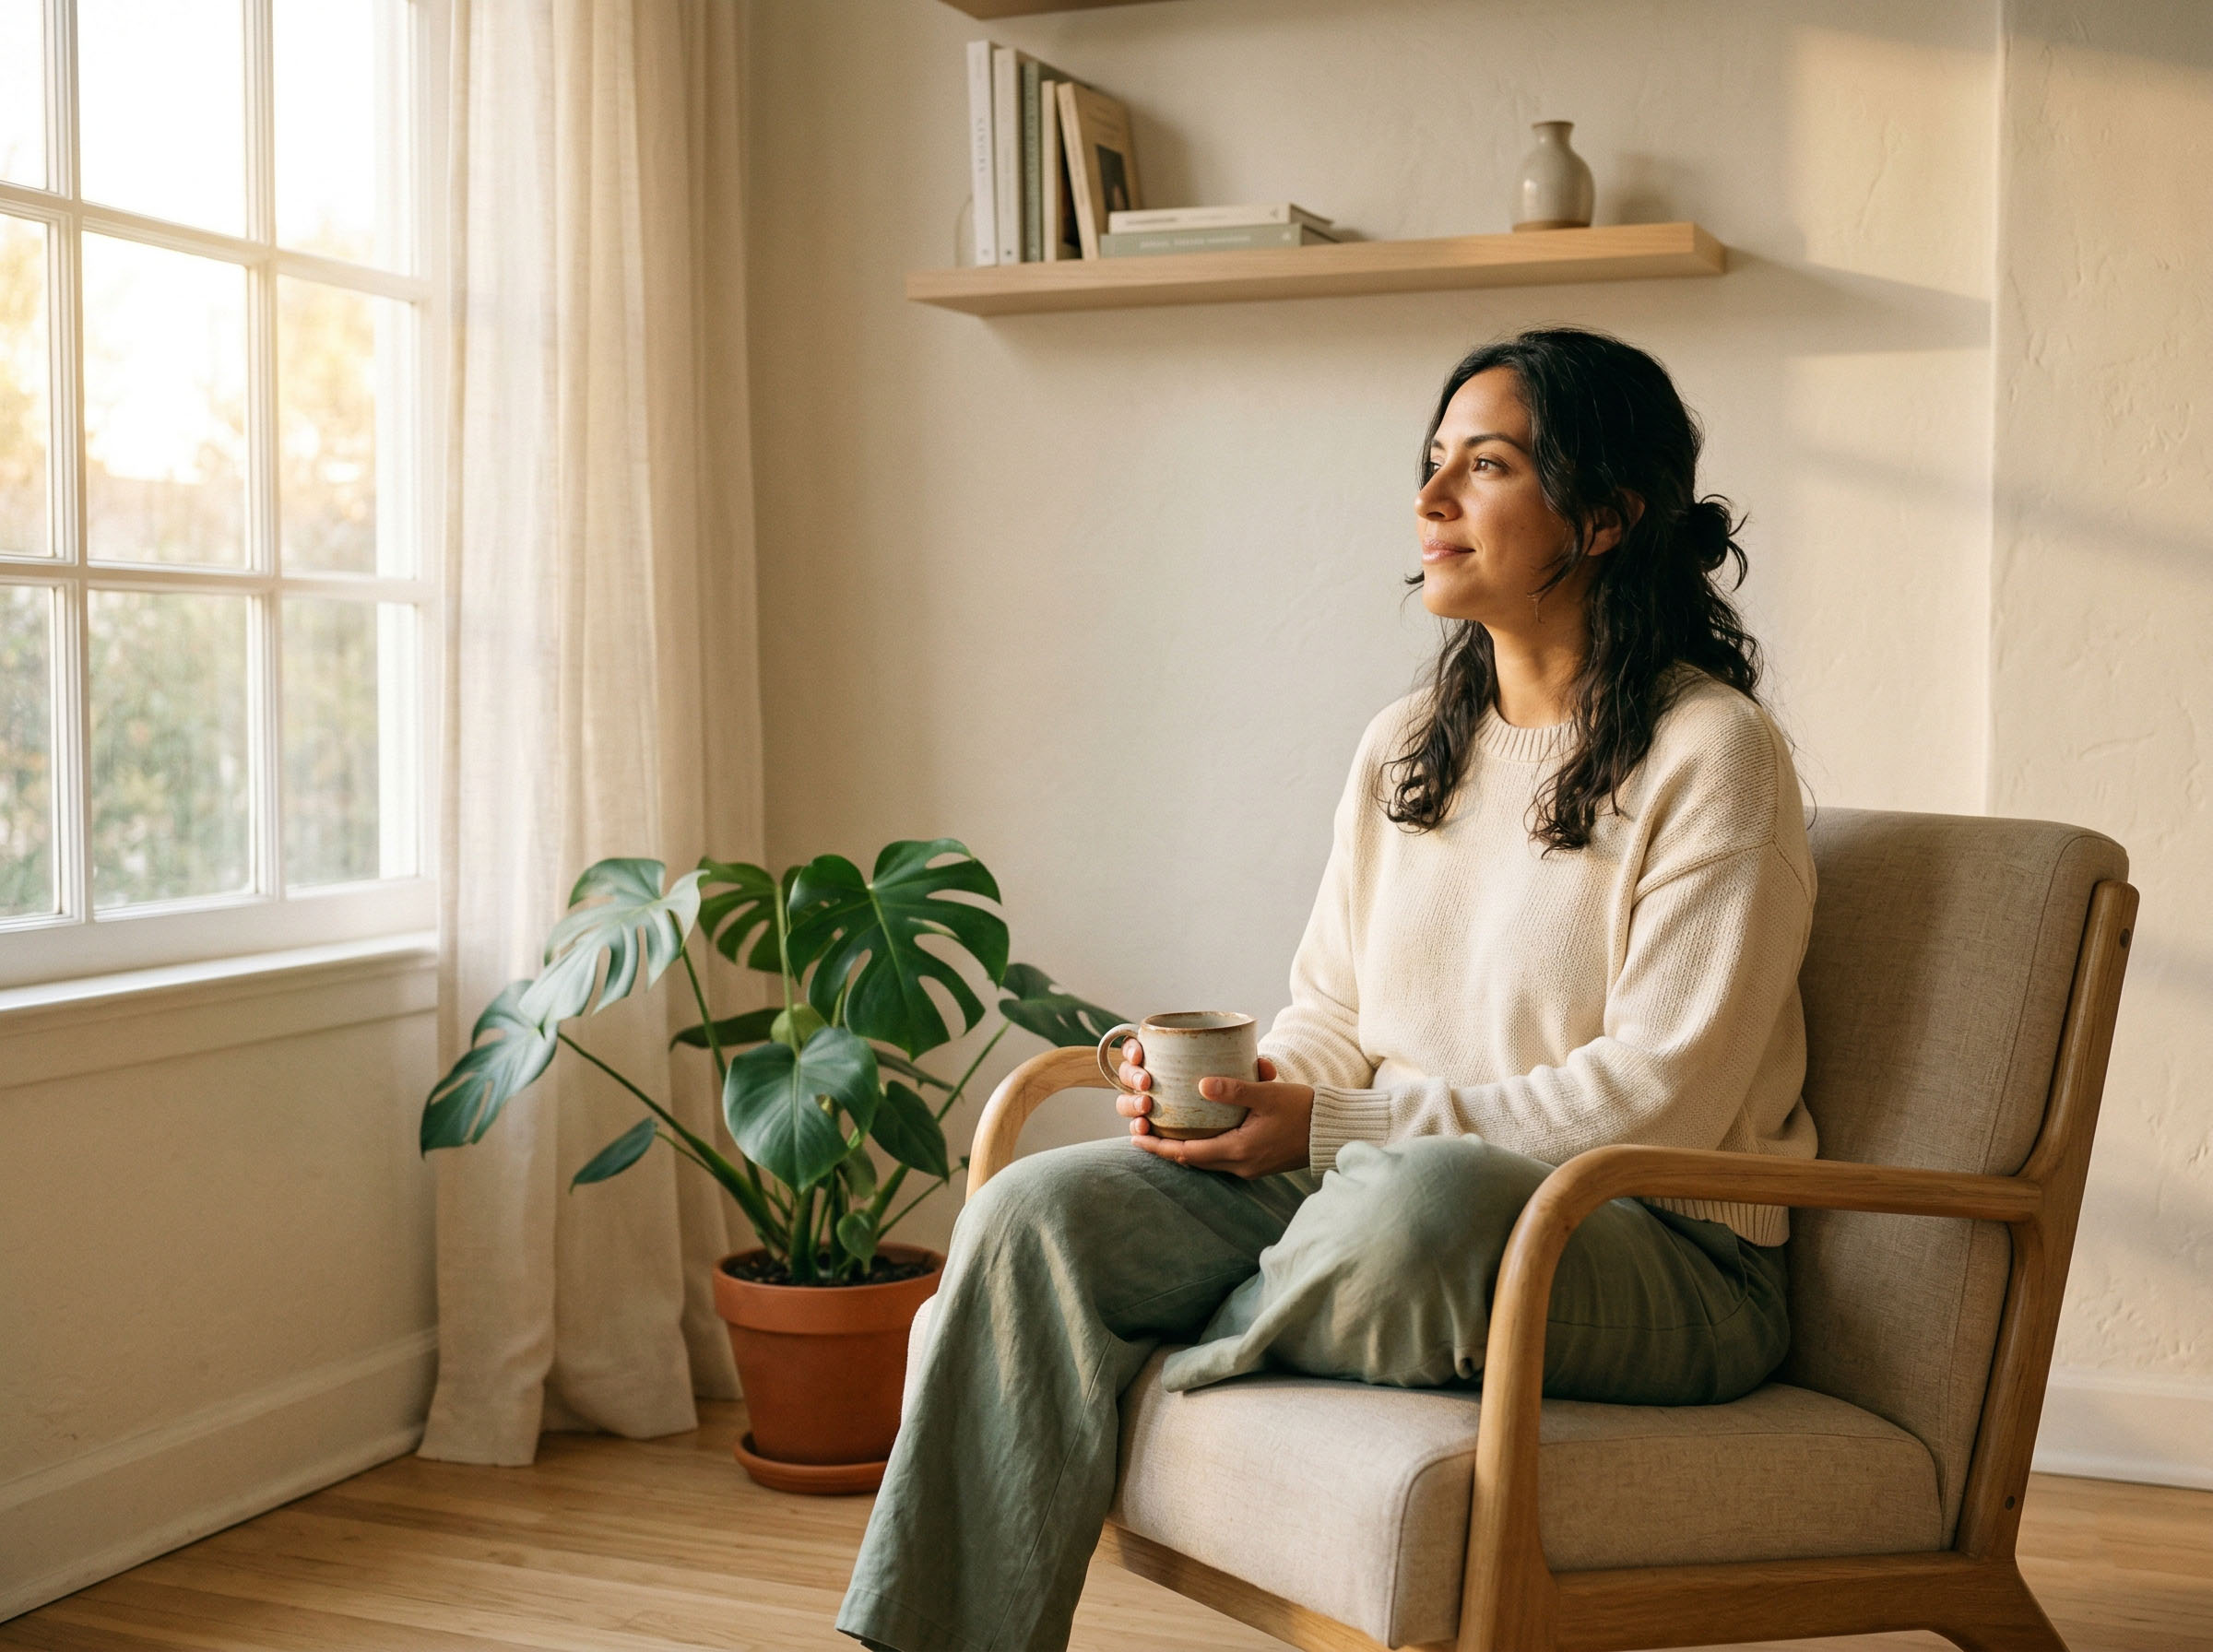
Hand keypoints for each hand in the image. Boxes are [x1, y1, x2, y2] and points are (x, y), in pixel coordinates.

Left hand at [1118, 1047, 1313, 1179]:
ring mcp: (1250, 1167)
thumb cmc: (1302, 1109)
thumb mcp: (1267, 1094)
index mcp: (1239, 1150)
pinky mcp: (1258, 1163)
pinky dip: (1206, 1147)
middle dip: (1167, 1149)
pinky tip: (1201, 1133)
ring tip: (1166, 1133)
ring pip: (1208, 1161)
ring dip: (1186, 1149)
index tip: (1136, 1139)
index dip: (1159, 1147)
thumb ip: (1234, 1089)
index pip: (1187, 1154)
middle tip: (1144, 1133)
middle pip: (1193, 1161)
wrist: (1332, 1130)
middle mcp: (1241, 1165)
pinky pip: (1223, 1158)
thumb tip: (1201, 1084)